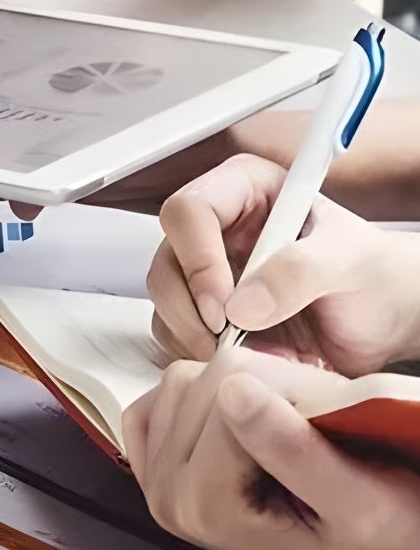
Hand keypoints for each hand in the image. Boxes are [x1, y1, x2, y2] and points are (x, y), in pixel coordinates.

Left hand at [123, 348, 419, 549]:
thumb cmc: (383, 540)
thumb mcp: (357, 500)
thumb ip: (293, 449)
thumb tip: (234, 390)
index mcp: (205, 505)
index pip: (227, 386)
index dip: (289, 387)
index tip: (326, 421)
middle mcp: (169, 497)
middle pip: (197, 380)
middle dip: (262, 386)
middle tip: (308, 426)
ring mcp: (160, 481)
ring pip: (182, 380)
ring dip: (237, 387)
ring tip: (283, 427)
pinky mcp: (162, 466)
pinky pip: (163, 399)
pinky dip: (202, 394)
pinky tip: (241, 420)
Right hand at [148, 154, 419, 373]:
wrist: (385, 321)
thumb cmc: (373, 277)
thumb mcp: (350, 261)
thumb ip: (300, 271)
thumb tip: (241, 304)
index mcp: (245, 190)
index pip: (190, 210)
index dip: (199, 259)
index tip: (225, 306)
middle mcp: (217, 227)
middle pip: (165, 259)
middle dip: (191, 307)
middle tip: (229, 338)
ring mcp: (205, 272)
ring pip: (164, 300)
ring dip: (194, 335)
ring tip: (248, 352)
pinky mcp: (202, 313)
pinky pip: (173, 334)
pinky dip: (199, 353)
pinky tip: (244, 359)